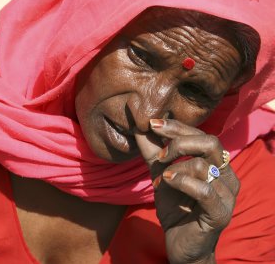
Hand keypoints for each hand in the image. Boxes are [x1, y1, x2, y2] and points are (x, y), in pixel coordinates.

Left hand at [135, 119, 239, 263]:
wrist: (179, 243)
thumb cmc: (174, 207)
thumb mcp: (161, 174)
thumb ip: (154, 152)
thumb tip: (140, 126)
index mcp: (215, 163)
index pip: (201, 134)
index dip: (177, 127)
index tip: (152, 124)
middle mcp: (226, 175)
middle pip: (210, 142)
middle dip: (179, 143)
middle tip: (160, 157)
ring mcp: (227, 194)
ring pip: (204, 165)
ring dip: (175, 169)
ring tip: (160, 180)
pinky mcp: (221, 212)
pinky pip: (204, 190)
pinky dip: (182, 182)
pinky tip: (166, 182)